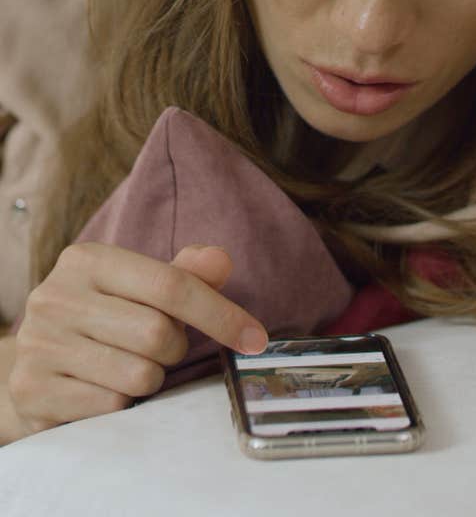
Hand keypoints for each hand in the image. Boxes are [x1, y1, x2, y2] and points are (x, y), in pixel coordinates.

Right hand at [8, 243, 268, 437]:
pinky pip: (112, 405)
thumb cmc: (101, 316)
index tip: (255, 338)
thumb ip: (183, 274)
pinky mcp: (32, 389)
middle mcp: (57, 296)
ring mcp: (40, 344)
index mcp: (88, 260)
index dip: (220, 313)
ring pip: (139, 374)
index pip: (171, 284)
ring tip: (129, 364)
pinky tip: (104, 386)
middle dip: (175, 348)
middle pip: (158, 333)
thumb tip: (221, 260)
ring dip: (151, 376)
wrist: (31, 359)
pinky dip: (123, 401)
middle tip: (161, 347)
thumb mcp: (137, 286)